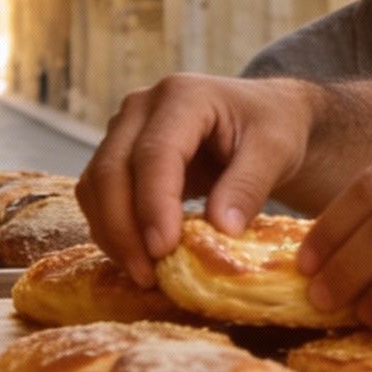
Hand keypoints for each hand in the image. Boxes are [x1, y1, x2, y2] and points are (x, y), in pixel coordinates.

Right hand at [76, 74, 314, 285]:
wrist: (265, 116)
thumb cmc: (273, 126)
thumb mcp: (275, 150)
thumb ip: (248, 185)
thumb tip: (221, 230)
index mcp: (183, 96)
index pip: (155, 153)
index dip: (154, 204)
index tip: (163, 249)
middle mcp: (142, 107)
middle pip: (111, 169)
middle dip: (123, 228)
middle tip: (148, 276)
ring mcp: (124, 130)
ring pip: (95, 185)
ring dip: (113, 234)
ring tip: (145, 275)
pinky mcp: (120, 156)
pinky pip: (99, 196)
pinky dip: (113, 230)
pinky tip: (138, 259)